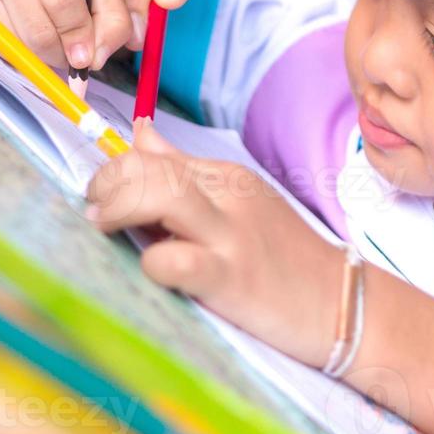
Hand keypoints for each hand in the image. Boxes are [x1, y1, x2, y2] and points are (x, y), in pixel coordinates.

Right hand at [0, 0, 134, 71]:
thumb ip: (115, 20)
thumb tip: (99, 55)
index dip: (80, 33)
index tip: (89, 56)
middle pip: (41, 31)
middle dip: (63, 53)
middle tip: (73, 57)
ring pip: (19, 46)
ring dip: (43, 58)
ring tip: (53, 45)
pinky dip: (19, 56)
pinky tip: (28, 41)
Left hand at [85, 125, 343, 367]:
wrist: (340, 301)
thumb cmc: (282, 256)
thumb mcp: (237, 201)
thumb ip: (183, 170)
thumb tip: (138, 133)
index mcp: (227, 177)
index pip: (153, 155)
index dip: (114, 171)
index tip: (99, 198)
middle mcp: (228, 196)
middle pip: (151, 167)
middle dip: (106, 184)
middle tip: (94, 213)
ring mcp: (230, 235)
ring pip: (161, 195)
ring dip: (118, 207)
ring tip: (106, 229)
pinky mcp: (231, 277)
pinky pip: (177, 261)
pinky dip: (154, 263)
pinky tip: (157, 271)